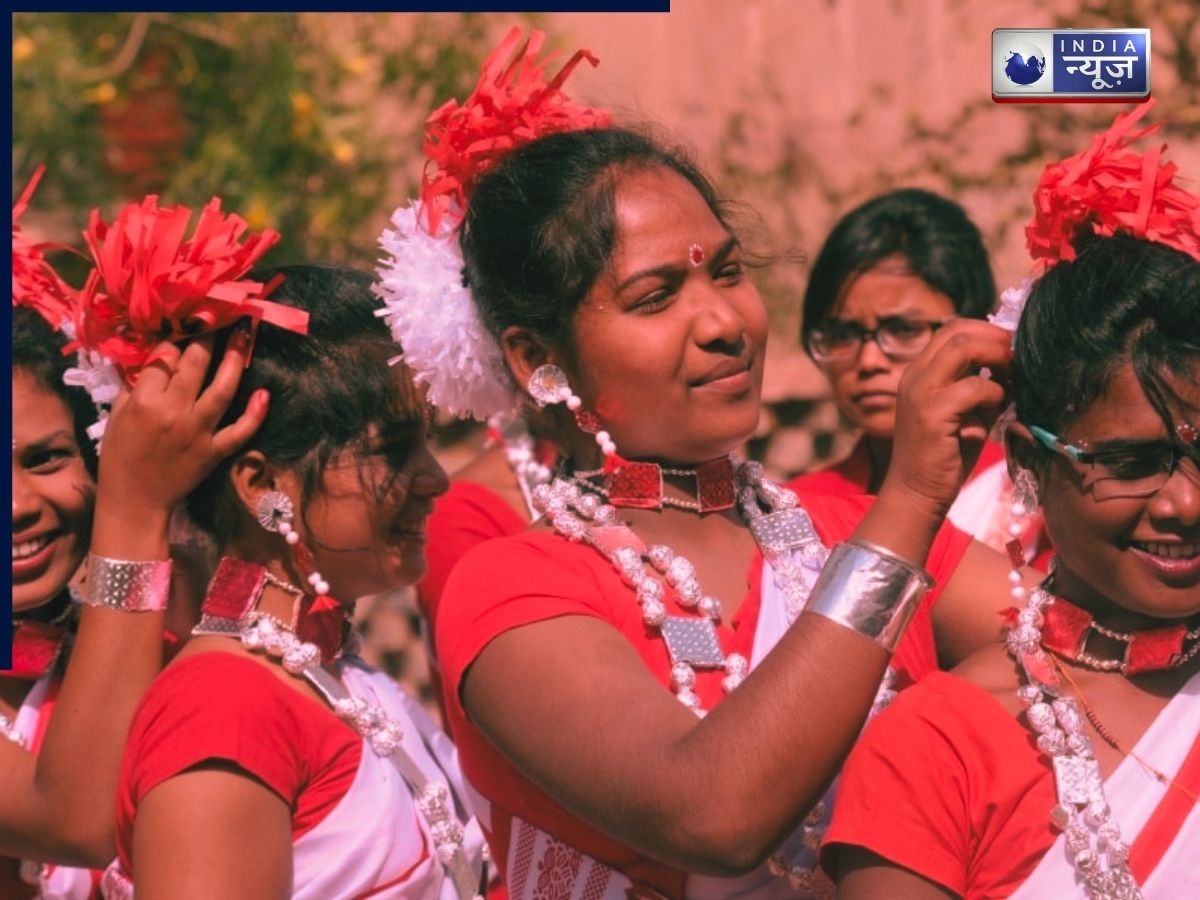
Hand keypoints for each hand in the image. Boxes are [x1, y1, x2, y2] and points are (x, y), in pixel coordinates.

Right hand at [95, 331, 268, 524]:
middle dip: (208, 336)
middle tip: (220, 317)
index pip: (165, 356)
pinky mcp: (215, 451)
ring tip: (245, 335)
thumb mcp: (119, 414)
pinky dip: (255, 414)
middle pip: (195, 364)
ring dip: (236, 360)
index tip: (185, 324)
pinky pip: (240, 430)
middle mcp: (173, 412)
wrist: (135, 499)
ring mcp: (198, 431)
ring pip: (222, 389)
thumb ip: (137, 384)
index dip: (175, 337)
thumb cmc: (121, 454)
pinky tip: (265, 394)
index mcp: (144, 400)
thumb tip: (157, 354)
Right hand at [882, 319, 1010, 519]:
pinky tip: (1001, 406)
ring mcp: (920, 393)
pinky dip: (995, 392)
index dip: (986, 331)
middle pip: (957, 331)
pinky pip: (974, 387)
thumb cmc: (944, 456)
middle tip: (1020, 355)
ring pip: (963, 348)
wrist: (916, 493)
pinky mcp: (931, 414)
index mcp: (919, 373)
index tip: (1012, 347)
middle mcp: (915, 377)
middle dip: (995, 337)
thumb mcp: (963, 412)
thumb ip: (980, 387)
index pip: (951, 330)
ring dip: (997, 356)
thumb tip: (1014, 367)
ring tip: (1014, 374)